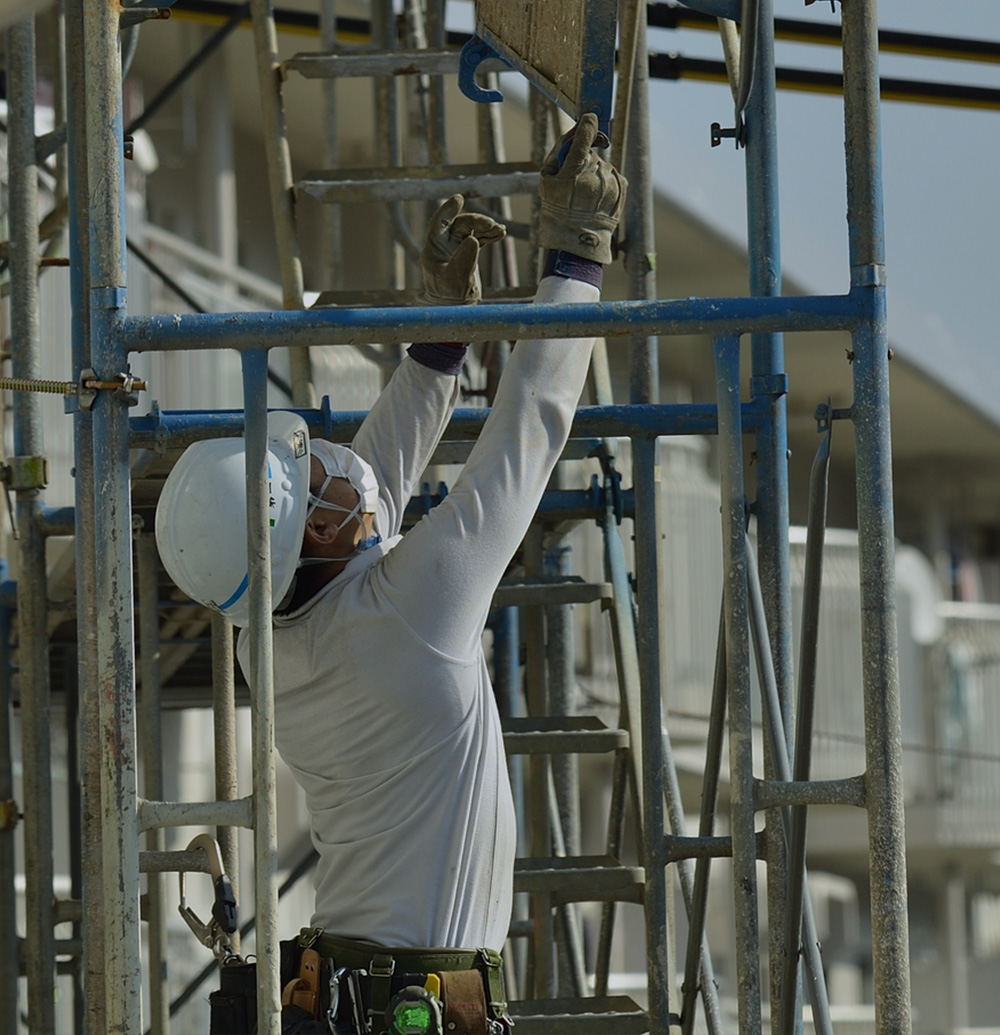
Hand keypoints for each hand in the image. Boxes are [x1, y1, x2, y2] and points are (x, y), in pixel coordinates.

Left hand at [420, 195, 506, 304]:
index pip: (438, 223)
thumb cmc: (450, 297)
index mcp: (433, 249)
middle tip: (492, 226)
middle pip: (460, 224)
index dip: (447, 210)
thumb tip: (473, 239)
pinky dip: (489, 236)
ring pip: (471, 230)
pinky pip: (479, 239)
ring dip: (486, 228)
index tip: (459, 198)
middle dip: (477, 222)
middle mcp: (443, 247)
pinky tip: (500, 234)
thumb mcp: (456, 279)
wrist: (457, 310)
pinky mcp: (468, 254)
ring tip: (500, 231)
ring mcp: (456, 249)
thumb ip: (464, 259)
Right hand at [538, 112, 626, 264]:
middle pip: (591, 153)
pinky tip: (596, 199)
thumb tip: (577, 131)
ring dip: (594, 175)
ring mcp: (611, 181)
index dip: (587, 123)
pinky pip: (613, 175)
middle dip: (583, 162)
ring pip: (602, 165)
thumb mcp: (546, 179)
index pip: (586, 133)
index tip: (589, 119)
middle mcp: (595, 172)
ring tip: (585, 196)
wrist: (576, 240)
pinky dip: (605, 183)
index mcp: (575, 169)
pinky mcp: (622, 188)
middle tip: (574, 184)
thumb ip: (559, 151)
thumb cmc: (556, 209)